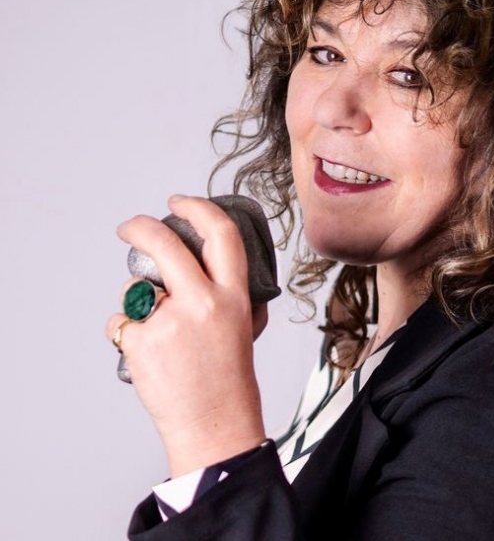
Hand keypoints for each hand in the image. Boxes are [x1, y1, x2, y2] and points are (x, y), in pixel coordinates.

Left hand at [105, 195, 266, 476]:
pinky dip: (125, 332)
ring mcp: (170, 322)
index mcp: (234, 295)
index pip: (220, 234)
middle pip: (164, 243)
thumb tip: (199, 261)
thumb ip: (226, 289)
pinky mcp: (142, 342)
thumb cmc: (228, 375)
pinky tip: (147, 352)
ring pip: (135, 288)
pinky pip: (119, 322)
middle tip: (130, 226)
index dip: (197, 208)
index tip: (179, 203)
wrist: (214, 421)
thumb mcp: (242, 322)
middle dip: (140, 226)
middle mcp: (203, 303)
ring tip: (158, 331)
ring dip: (138, 300)